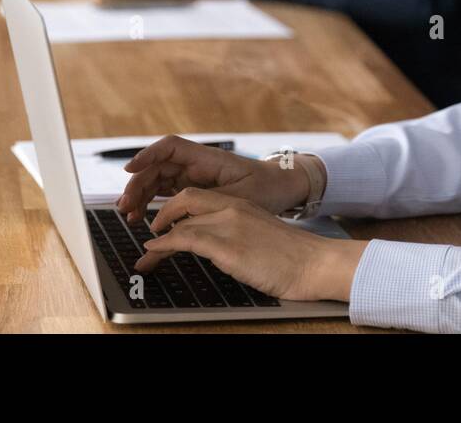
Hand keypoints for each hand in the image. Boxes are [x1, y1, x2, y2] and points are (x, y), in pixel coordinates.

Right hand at [116, 134, 309, 222]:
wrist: (285, 189)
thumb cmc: (268, 188)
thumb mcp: (241, 197)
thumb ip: (211, 202)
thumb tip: (180, 213)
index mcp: (208, 158)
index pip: (171, 148)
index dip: (147, 155)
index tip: (130, 169)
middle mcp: (198, 164)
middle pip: (158, 167)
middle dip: (138, 184)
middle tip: (124, 206)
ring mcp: (195, 176)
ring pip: (159, 180)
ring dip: (141, 195)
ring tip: (128, 215)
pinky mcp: (196, 190)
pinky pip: (167, 192)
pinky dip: (153, 203)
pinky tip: (142, 217)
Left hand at [134, 188, 367, 300]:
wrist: (315, 263)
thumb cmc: (294, 258)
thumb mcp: (261, 238)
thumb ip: (238, 235)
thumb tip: (218, 250)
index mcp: (242, 204)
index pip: (199, 197)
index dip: (176, 208)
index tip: (164, 222)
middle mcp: (233, 208)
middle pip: (185, 199)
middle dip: (162, 213)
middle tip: (149, 230)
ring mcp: (229, 225)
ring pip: (181, 221)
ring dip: (157, 237)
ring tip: (144, 254)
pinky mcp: (227, 245)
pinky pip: (185, 238)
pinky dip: (163, 245)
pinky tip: (153, 252)